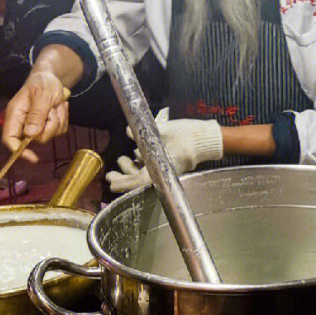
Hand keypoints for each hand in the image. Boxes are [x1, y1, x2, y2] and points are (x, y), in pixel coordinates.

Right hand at [2, 71, 69, 162]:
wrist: (53, 79)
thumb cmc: (43, 83)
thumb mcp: (42, 95)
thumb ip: (36, 114)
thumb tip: (30, 134)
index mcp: (15, 114)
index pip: (10, 139)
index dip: (19, 151)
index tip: (33, 157)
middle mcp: (23, 122)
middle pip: (36, 139)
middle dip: (49, 125)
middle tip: (52, 108)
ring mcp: (36, 125)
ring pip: (50, 135)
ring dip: (58, 119)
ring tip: (55, 105)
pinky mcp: (48, 126)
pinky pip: (60, 130)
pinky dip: (63, 119)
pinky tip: (59, 107)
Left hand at [105, 109, 223, 192]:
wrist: (204, 138)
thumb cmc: (189, 138)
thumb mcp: (165, 133)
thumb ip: (146, 133)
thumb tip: (129, 131)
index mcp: (160, 170)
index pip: (137, 182)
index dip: (122, 183)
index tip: (110, 181)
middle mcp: (160, 172)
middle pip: (137, 180)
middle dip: (123, 177)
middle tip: (110, 175)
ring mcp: (163, 167)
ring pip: (142, 173)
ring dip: (130, 168)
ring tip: (121, 159)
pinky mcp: (166, 162)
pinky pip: (149, 165)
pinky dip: (139, 161)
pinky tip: (134, 150)